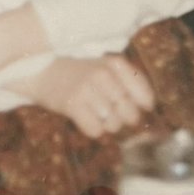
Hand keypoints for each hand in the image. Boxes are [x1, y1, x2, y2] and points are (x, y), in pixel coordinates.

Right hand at [11, 55, 154, 137]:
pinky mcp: (72, 104)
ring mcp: (87, 88)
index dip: (142, 107)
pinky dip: (92, 129)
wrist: (43, 71)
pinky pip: (95, 131)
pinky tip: (84, 116)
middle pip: (131, 115)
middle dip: (123, 118)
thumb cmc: (82, 73)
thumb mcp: (108, 68)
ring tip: (93, 110)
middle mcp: (104, 74)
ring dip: (106, 124)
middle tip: (108, 109)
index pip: (145, 96)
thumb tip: (149, 107)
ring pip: (113, 124)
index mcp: (116, 63)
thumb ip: (131, 83)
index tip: (135, 106)